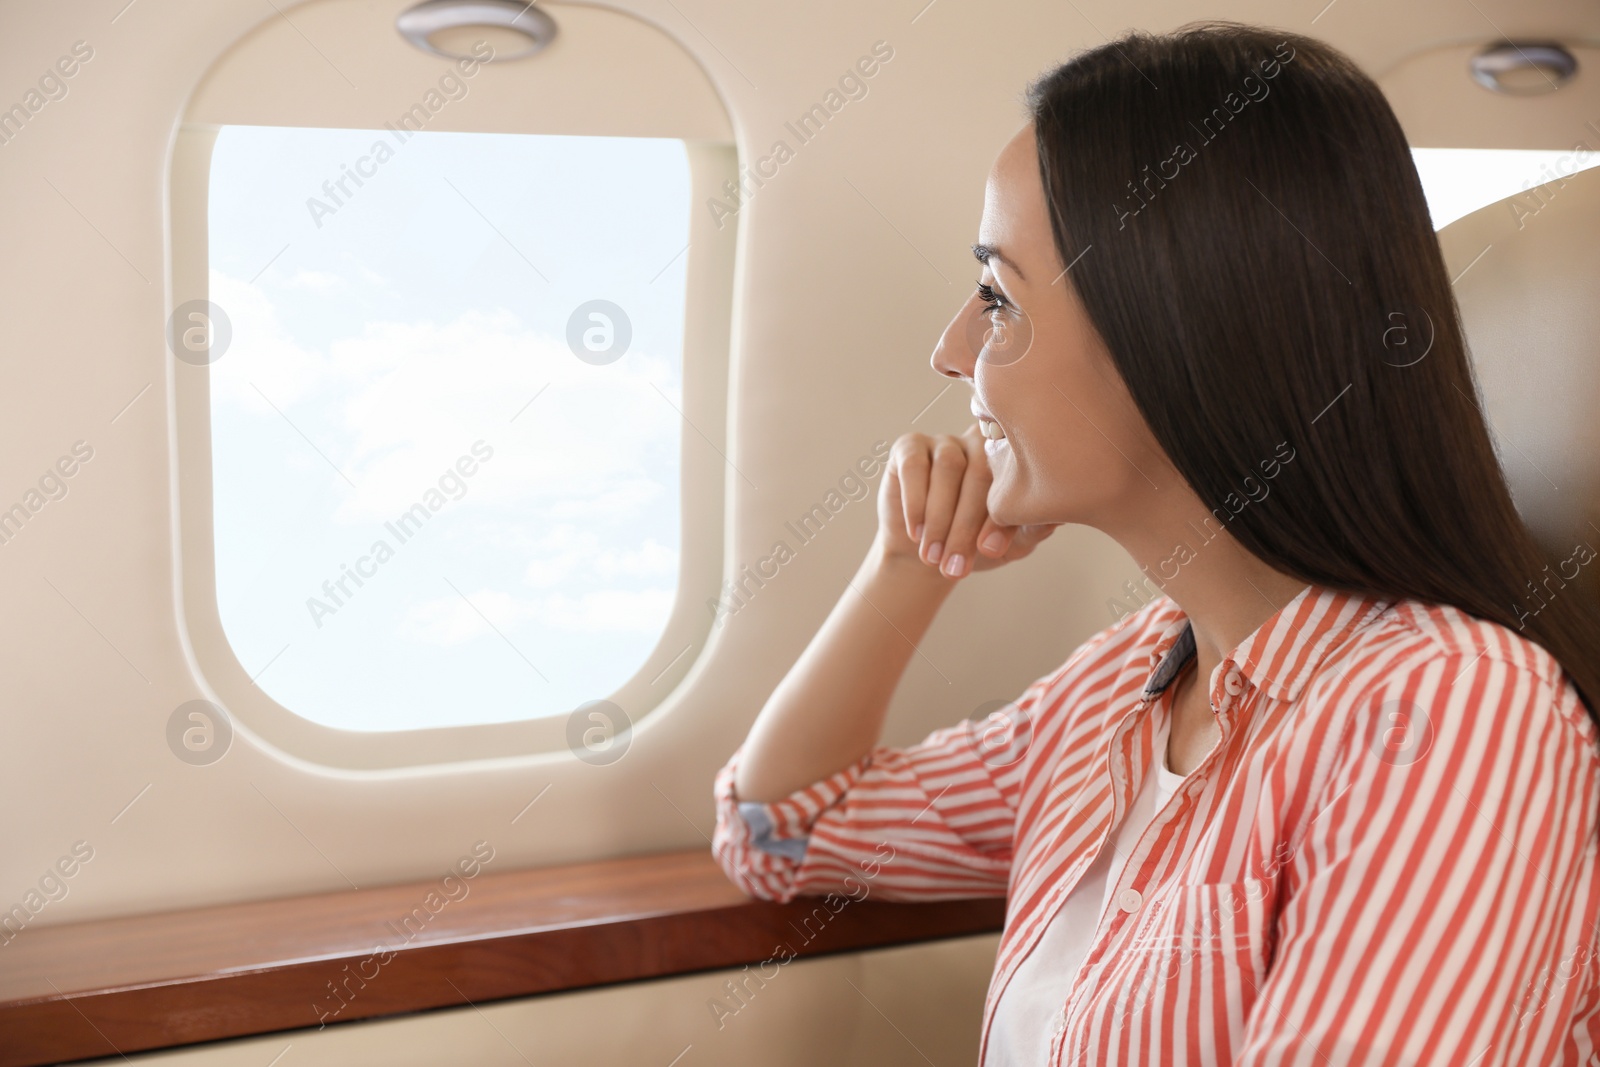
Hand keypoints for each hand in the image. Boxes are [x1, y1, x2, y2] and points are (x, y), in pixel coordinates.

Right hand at [875, 424, 1057, 578]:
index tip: (990, 553)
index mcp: (1011, 461)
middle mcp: (980, 443)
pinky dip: (915, 502)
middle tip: (956, 565)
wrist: (930, 556)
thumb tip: (1053, 516)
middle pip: (978, 473)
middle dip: (965, 525)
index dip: (1000, 518)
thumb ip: (1031, 529)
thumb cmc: (977, 547)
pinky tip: (916, 532)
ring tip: (933, 556)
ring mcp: (945, 442)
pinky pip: (914, 466)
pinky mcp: (910, 447)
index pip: (1011, 479)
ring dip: (939, 517)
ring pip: (948, 468)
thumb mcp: (1010, 544)